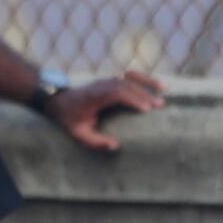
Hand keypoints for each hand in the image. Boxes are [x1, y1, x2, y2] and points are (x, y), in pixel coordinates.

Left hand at [47, 70, 165, 153]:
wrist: (58, 102)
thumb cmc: (69, 120)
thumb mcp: (78, 135)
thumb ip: (95, 142)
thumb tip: (115, 146)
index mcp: (96, 97)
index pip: (117, 93)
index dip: (133, 99)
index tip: (146, 109)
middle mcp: (103, 85)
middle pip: (127, 85)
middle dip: (144, 94)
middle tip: (160, 106)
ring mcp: (107, 81)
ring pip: (130, 78)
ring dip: (148, 83)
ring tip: (164, 90)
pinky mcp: (111, 81)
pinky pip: (130, 76)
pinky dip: (144, 78)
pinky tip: (157, 84)